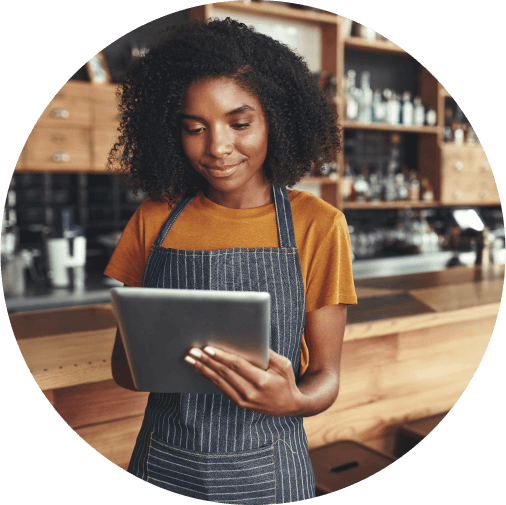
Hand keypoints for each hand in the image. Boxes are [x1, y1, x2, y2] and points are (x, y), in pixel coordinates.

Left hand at [184, 346, 303, 416]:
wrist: (289, 406)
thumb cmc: (286, 381)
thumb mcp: (284, 365)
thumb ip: (268, 354)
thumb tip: (250, 341)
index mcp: (261, 381)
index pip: (237, 366)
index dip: (221, 356)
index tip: (208, 348)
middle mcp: (250, 393)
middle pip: (224, 373)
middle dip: (206, 360)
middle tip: (192, 351)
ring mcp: (243, 400)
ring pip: (219, 381)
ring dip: (202, 369)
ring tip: (190, 359)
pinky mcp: (239, 403)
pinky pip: (221, 388)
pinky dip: (209, 377)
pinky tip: (200, 368)